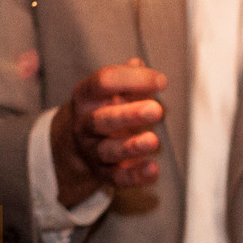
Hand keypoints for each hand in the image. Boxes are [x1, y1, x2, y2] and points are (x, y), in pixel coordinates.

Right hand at [50, 60, 166, 200]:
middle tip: (156, 110)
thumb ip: (127, 77)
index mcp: (85, 96)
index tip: (162, 81)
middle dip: (129, 115)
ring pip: (108, 150)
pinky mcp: (103, 173)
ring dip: (131, 146)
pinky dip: (136, 175)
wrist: (80, 144)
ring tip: (153, 141)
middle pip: (102, 120)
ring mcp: (92, 151)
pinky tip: (153, 169)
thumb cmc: (105, 108)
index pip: (103, 82)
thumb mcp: (111, 89)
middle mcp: (84, 124)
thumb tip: (138, 64)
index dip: (131, 79)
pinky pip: (117, 177)